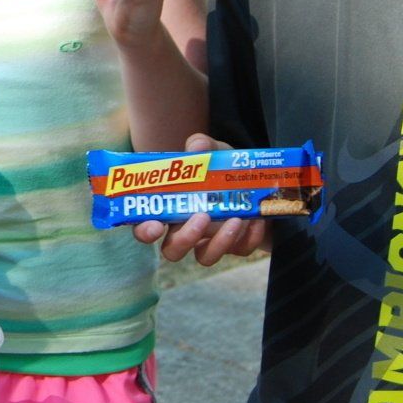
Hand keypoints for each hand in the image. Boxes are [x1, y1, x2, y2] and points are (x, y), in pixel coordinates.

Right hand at [131, 133, 270, 263]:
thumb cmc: (221, 169)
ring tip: (235, 219)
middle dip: (184, 240)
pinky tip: (256, 219)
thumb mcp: (213, 152)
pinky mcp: (236, 246)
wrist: (257, 183)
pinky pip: (239, 250)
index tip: (155, 225)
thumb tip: (197, 145)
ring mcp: (210, 241)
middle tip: (201, 217)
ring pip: (204, 258)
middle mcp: (186, 229)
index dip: (144, 231)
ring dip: (218, 243)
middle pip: (172, 251)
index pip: (145, 226)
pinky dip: (249, 237)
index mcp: (170, 208)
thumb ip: (202, 146)